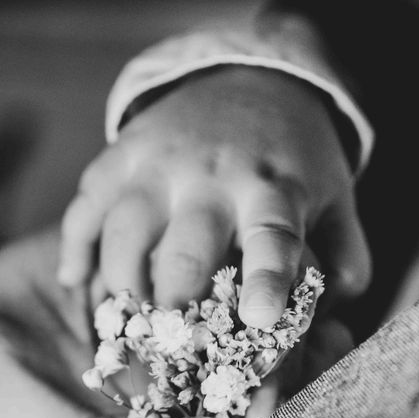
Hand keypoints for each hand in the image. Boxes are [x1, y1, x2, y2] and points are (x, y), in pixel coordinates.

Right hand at [59, 67, 370, 327]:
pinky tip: (73, 277)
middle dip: (174, 302)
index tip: (258, 319)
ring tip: (126, 313)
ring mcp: (162, 160)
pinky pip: (88, 199)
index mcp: (273, 189)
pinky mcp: (126, 150)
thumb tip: (324, 318)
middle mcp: (214, 175)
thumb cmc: (293, 155)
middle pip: (185, 247)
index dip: (267, 279)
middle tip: (170, 338)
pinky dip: (75, 242)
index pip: (273, 237)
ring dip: (119, 280)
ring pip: (124, 227)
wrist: (250, 79)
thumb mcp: (337, 196)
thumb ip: (345, 257)